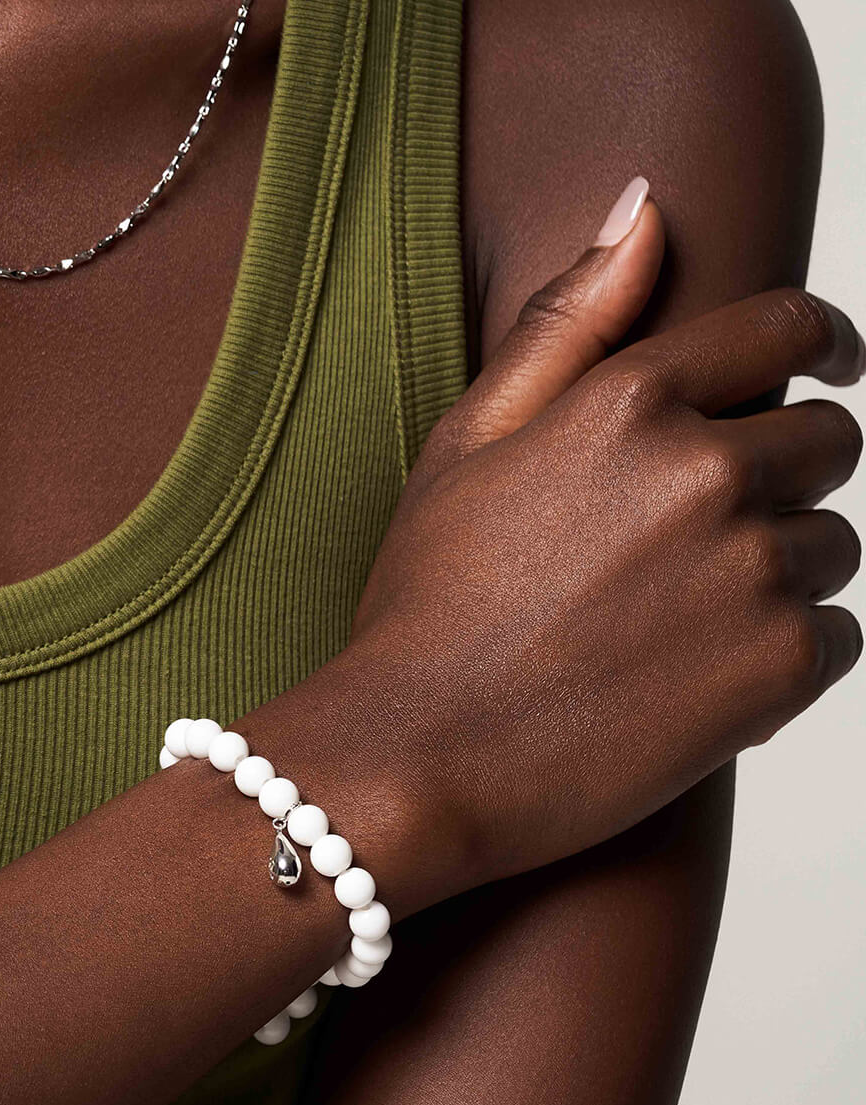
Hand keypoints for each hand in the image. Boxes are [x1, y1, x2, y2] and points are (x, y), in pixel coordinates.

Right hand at [353, 185, 862, 891]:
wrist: (417, 757)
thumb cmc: (427, 607)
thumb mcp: (467, 444)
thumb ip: (566, 323)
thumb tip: (646, 209)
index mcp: (632, 402)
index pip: (785, 330)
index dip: (817, 344)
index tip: (827, 367)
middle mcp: (708, 472)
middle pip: (825, 442)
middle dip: (780, 478)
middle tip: (697, 544)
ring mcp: (752, 571)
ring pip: (831, 545)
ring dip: (780, 573)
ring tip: (678, 626)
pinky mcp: (779, 667)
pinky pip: (837, 634)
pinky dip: (786, 654)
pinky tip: (697, 678)